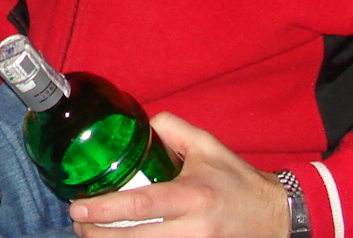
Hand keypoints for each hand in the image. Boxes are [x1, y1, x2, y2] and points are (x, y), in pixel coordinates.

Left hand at [69, 112, 288, 236]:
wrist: (276, 215)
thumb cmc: (236, 179)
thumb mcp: (206, 144)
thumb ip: (170, 128)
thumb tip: (136, 124)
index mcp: (192, 196)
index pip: (143, 205)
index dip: (107, 208)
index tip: (78, 206)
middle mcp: (193, 229)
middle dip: (100, 234)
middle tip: (77, 223)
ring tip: (90, 233)